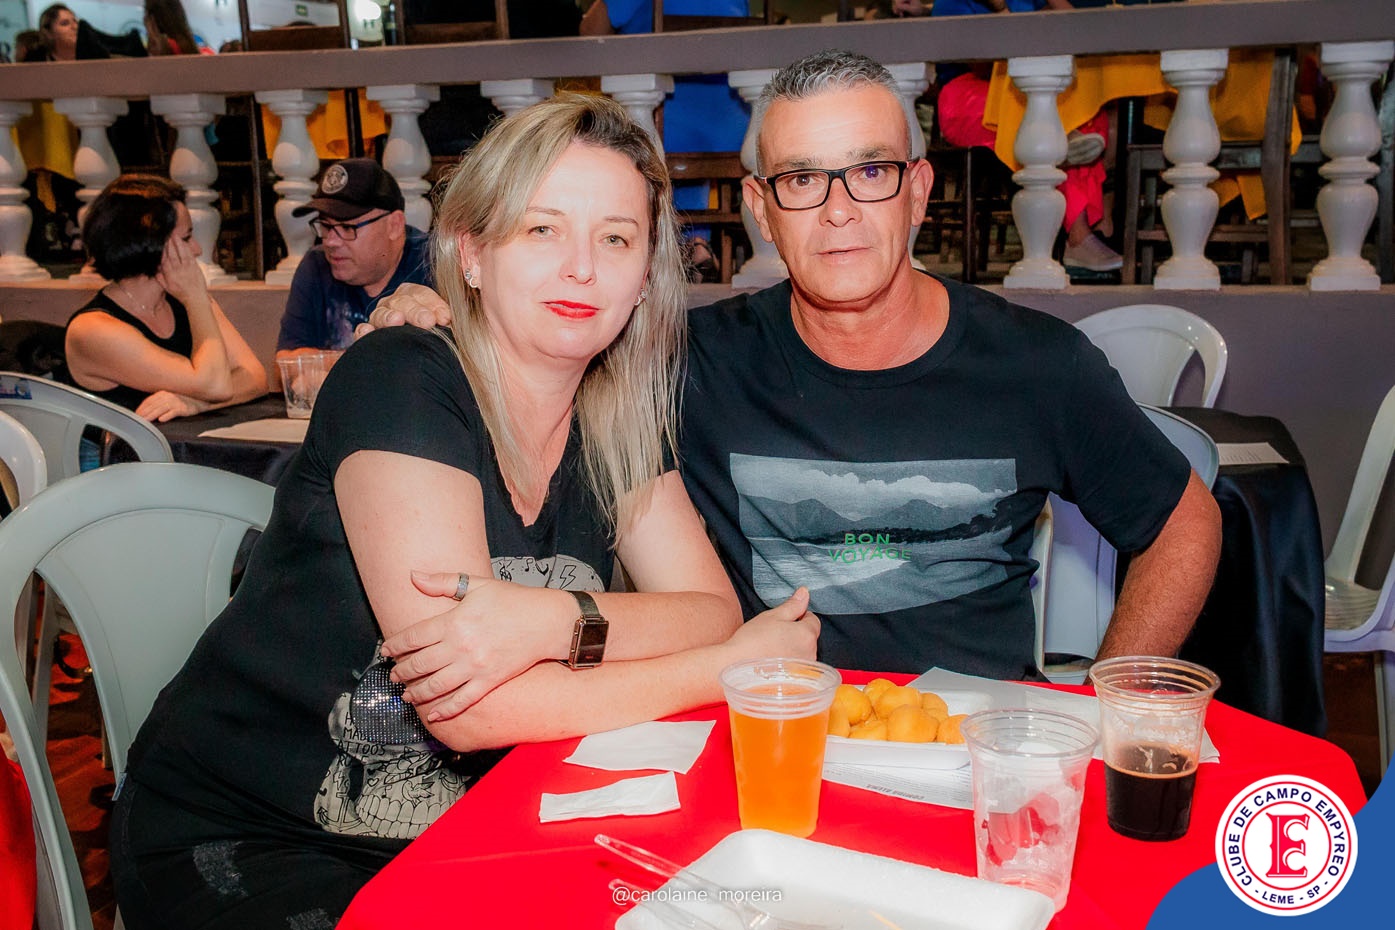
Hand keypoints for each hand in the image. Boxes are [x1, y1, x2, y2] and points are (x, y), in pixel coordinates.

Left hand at [135, 390, 206, 421]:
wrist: (200, 401)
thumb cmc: (183, 401)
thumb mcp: (169, 398)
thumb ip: (158, 402)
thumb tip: (146, 410)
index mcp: (163, 393)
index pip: (149, 401)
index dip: (141, 408)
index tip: (136, 415)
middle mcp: (168, 396)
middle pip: (153, 405)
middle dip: (144, 413)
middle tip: (137, 420)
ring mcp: (176, 402)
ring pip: (160, 409)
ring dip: (152, 415)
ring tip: (145, 421)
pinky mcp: (183, 408)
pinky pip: (173, 412)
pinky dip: (167, 416)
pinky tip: (161, 419)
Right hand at [154, 233, 206, 306]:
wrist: (195, 298)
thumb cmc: (182, 294)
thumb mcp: (167, 288)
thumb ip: (160, 278)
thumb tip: (156, 269)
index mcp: (170, 275)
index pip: (165, 260)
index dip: (163, 251)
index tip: (162, 244)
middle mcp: (178, 271)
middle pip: (172, 255)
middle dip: (169, 244)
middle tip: (167, 236)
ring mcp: (187, 268)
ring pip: (181, 253)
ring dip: (178, 244)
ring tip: (175, 236)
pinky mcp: (195, 267)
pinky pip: (190, 256)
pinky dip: (187, 249)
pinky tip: (184, 243)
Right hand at [353, 283, 451, 339]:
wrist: (424, 369)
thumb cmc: (438, 345)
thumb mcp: (447, 329)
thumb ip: (447, 320)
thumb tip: (449, 318)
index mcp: (413, 297)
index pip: (420, 293)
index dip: (433, 303)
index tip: (446, 318)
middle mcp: (394, 306)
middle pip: (401, 301)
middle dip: (416, 311)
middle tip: (428, 322)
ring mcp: (379, 320)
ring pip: (381, 314)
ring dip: (389, 316)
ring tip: (398, 321)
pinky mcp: (367, 339)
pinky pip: (362, 332)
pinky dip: (364, 331)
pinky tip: (368, 332)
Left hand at [379, 570, 573, 721]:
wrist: (546, 621)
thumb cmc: (513, 600)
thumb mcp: (478, 585)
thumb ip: (444, 582)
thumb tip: (413, 576)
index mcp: (455, 621)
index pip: (414, 637)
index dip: (396, 646)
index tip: (387, 651)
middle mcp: (460, 646)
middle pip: (420, 664)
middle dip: (402, 672)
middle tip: (393, 675)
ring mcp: (474, 666)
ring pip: (436, 685)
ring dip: (416, 692)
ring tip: (407, 695)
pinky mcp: (489, 681)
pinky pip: (462, 700)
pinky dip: (445, 709)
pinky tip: (433, 714)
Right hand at [721, 588, 820, 663]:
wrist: (735, 666)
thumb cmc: (752, 641)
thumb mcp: (772, 617)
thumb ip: (792, 605)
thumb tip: (805, 592)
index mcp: (807, 634)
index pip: (813, 620)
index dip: (798, 617)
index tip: (783, 622)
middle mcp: (811, 653)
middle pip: (809, 638)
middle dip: (796, 635)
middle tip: (774, 637)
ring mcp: (804, 670)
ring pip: (803, 654)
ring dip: (793, 651)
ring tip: (771, 652)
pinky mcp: (796, 683)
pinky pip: (797, 670)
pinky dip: (789, 667)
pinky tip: (774, 666)